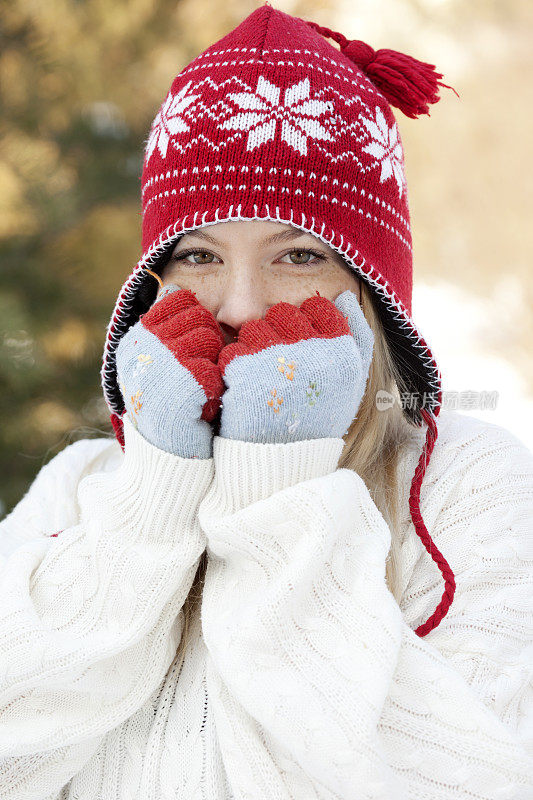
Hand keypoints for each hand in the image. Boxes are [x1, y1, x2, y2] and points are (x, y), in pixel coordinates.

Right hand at [116, 284, 224, 457]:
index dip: (196, 316)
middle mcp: (143, 346)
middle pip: (198, 314)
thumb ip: (164, 328)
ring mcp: (162, 364)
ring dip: (215, 360)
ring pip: (209, 337)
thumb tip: (173, 286)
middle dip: (209, 337)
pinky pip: (216, 367)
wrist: (164, 456)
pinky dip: (217, 385)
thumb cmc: (167, 405)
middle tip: (203, 366)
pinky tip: (206, 402)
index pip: (178, 298)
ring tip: (204, 384)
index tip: (196, 343)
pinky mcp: (184, 386)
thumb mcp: (156, 361)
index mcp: (137, 336)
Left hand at [217, 289, 373, 442]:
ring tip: (260, 377)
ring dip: (252, 348)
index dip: (305, 323)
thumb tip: (348, 296)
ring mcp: (277, 361)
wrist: (284, 462)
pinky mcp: (244, 372)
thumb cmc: (319, 418)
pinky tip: (244, 388)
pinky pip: (232, 350)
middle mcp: (313, 352)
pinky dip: (233, 367)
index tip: (300, 346)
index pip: (318, 307)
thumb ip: (357, 336)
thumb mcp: (351, 380)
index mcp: (342, 350)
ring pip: (254, 327)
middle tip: (276, 364)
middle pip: (283, 312)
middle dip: (276, 332)